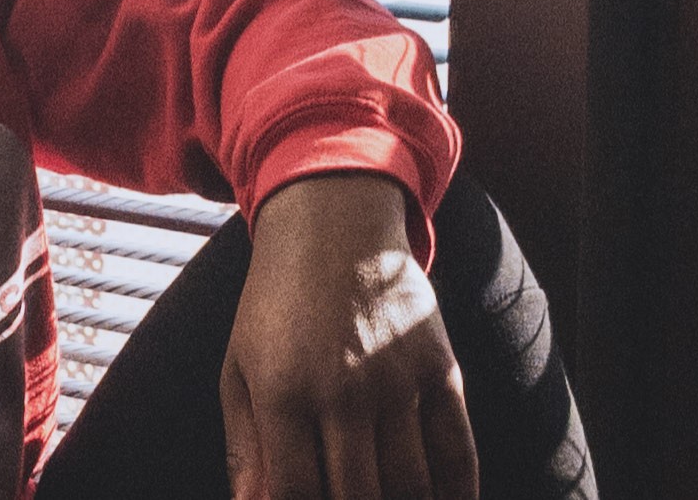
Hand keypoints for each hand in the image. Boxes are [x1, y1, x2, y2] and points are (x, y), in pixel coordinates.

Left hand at [221, 173, 476, 499]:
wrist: (335, 226)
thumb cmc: (276, 307)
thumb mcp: (240, 369)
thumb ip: (246, 449)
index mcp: (283, 393)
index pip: (295, 494)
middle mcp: (343, 391)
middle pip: (357, 498)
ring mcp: (398, 380)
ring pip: (409, 486)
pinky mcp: (440, 369)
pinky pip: (458, 452)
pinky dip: (457, 494)